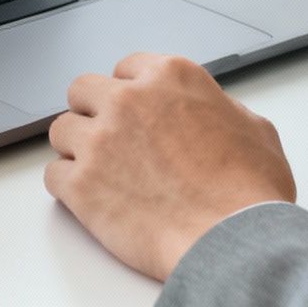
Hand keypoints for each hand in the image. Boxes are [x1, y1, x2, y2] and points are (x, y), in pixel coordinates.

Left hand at [44, 53, 296, 282]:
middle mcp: (129, 100)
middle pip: (83, 90)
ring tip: (100, 170)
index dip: (131, 91)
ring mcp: (100, 140)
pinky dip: (68, 187)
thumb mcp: (254, 128)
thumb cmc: (249, 192)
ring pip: (61, 130)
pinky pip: (53, 175)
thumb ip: (221, 108)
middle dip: (94, 111)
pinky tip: (91, 197)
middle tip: (111, 138)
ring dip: (77, 148)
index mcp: (170, 77)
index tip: (135, 111)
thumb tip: (212, 114)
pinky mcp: (81, 184)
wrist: (232, 240)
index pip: (126, 67)